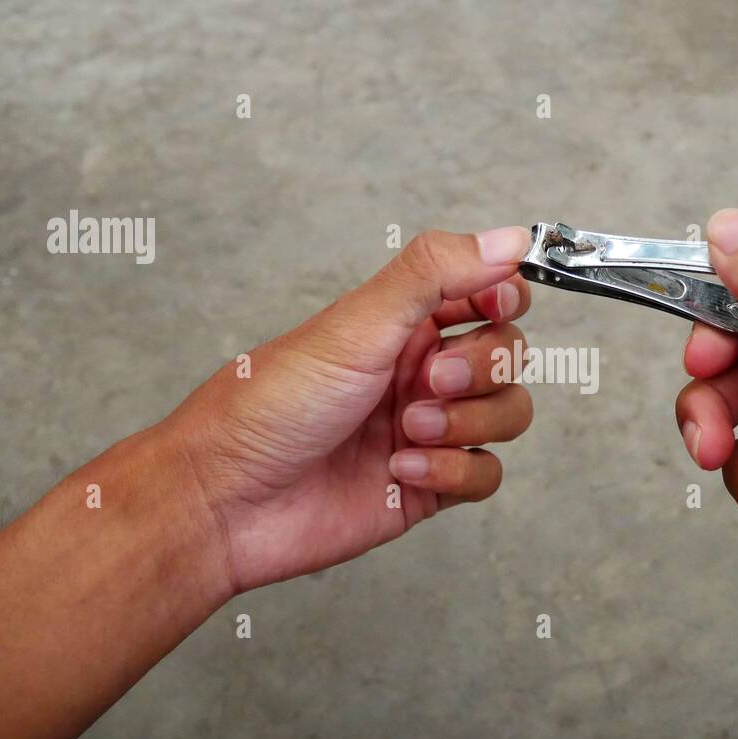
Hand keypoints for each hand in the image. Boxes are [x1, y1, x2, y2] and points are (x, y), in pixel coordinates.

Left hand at [161, 227, 533, 594]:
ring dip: (468, 422)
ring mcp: (428, 429)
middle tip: (430, 381)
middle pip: (508, 355)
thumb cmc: (270, 404)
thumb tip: (510, 238)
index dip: (505, 295)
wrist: (227, 500)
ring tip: (410, 429)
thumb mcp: (357, 323)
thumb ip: (437, 273)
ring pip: (506, 414)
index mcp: (403, 322)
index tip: (495, 304)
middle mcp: (420, 371)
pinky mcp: (429, 486)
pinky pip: (485, 474)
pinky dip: (454, 472)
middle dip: (481, 369)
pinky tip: (401, 471)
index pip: (488, 292)